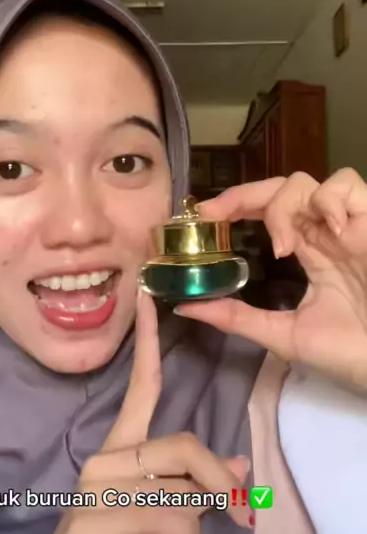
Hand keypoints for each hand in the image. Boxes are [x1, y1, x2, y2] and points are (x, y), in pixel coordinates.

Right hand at [6, 289, 250, 533]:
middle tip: (238, 514)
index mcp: (121, 447)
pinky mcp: (96, 519)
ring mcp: (98, 486)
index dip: (148, 344)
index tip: (151, 299)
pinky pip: (165, 519)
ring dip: (199, 524)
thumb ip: (195, 488)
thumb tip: (240, 464)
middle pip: (182, 443)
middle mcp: (108, 456)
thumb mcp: (166, 518)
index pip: (141, 387)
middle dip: (219, 481)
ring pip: (179, 487)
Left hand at [175, 169, 366, 391]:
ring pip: (306, 182)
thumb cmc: (347, 351)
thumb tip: (184, 307)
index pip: (266, 211)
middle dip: (243, 195)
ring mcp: (347, 225)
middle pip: (279, 188)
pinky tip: (329, 230)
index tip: (202, 215)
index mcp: (307, 251)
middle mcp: (323, 232)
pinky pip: (349, 184)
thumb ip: (237, 318)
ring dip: (283, 207)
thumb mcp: (283, 335)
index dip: (234, 204)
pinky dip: (330, 198)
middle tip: (217, 214)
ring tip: (284, 249)